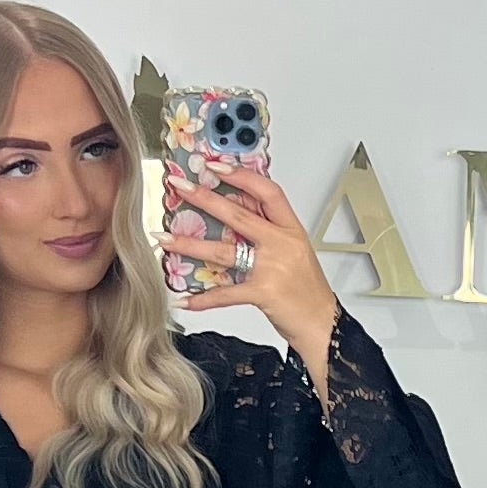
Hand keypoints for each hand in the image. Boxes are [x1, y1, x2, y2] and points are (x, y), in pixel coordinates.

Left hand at [160, 158, 339, 366]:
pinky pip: (225, 294)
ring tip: (164, 238)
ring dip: (190, 244)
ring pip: (223, 250)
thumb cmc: (307, 289)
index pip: (266, 191)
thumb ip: (268, 230)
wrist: (322, 322)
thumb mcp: (293, 250)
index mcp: (290, 229)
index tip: (215, 165)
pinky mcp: (262, 293)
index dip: (241, 175)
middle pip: (238, 214)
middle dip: (204, 198)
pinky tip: (184, 298)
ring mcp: (271, 268)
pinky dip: (203, 299)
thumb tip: (236, 210)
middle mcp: (281, 244)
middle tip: (179, 186)